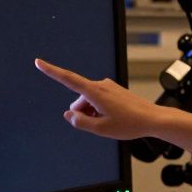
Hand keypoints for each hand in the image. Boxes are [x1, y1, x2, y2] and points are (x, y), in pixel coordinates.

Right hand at [34, 58, 161, 140]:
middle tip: (99, 125)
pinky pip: (97, 100)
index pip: (67, 79)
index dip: (51, 71)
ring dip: (92, 112)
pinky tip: (113, 118)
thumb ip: (81, 122)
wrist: (152, 118)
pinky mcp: (113, 90)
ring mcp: (108, 87)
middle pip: (79, 99)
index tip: (39, 62)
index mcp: (95, 92)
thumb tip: (69, 114)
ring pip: (88, 101)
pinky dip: (99, 109)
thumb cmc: (129, 124)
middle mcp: (100, 85)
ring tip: (110, 122)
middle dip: (82, 112)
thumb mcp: (101, 128)